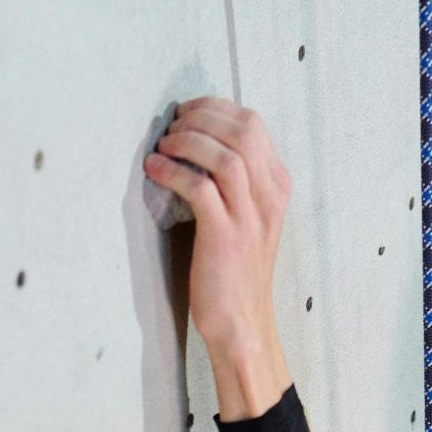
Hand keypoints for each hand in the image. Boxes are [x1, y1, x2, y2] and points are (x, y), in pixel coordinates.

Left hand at [142, 97, 290, 351]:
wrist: (242, 322)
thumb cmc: (236, 271)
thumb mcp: (249, 219)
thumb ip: (237, 182)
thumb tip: (199, 144)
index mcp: (277, 188)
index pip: (254, 125)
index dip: (215, 109)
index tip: (187, 112)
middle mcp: (269, 197)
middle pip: (242, 131)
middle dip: (200, 117)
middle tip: (172, 126)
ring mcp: (249, 217)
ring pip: (224, 155)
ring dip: (186, 141)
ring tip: (163, 145)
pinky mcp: (224, 236)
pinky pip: (199, 188)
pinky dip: (172, 171)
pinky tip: (154, 169)